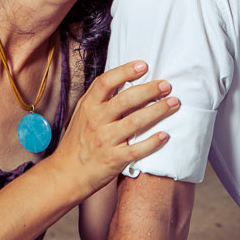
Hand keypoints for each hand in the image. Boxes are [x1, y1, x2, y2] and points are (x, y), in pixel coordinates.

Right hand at [53, 59, 178, 198]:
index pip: (106, 82)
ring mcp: (105, 141)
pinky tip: (165, 135)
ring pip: (135, 122)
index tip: (143, 65)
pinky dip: (152, 142)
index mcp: (88, 106)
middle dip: (149, 90)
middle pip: (126, 99)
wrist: (66, 174)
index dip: (125, 71)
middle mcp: (96, 121)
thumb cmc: (78, 141)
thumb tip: (125, 79)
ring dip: (158, 111)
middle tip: (166, 85)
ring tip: (173, 103)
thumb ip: (99, 98)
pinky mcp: (113, 160)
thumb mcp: (81, 114)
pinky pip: (137, 149)